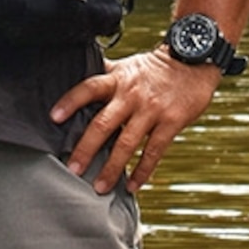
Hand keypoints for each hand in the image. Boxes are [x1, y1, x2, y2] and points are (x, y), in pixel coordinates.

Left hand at [50, 45, 218, 193]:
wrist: (193, 61)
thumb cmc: (156, 67)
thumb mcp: (127, 66)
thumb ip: (105, 75)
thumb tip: (75, 76)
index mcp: (117, 79)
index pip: (89, 88)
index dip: (71, 101)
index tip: (54, 118)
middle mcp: (131, 95)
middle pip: (103, 123)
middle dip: (86, 148)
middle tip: (73, 168)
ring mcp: (151, 110)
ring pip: (127, 143)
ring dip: (112, 168)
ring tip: (99, 186)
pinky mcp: (171, 122)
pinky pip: (154, 151)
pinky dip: (142, 171)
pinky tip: (132, 186)